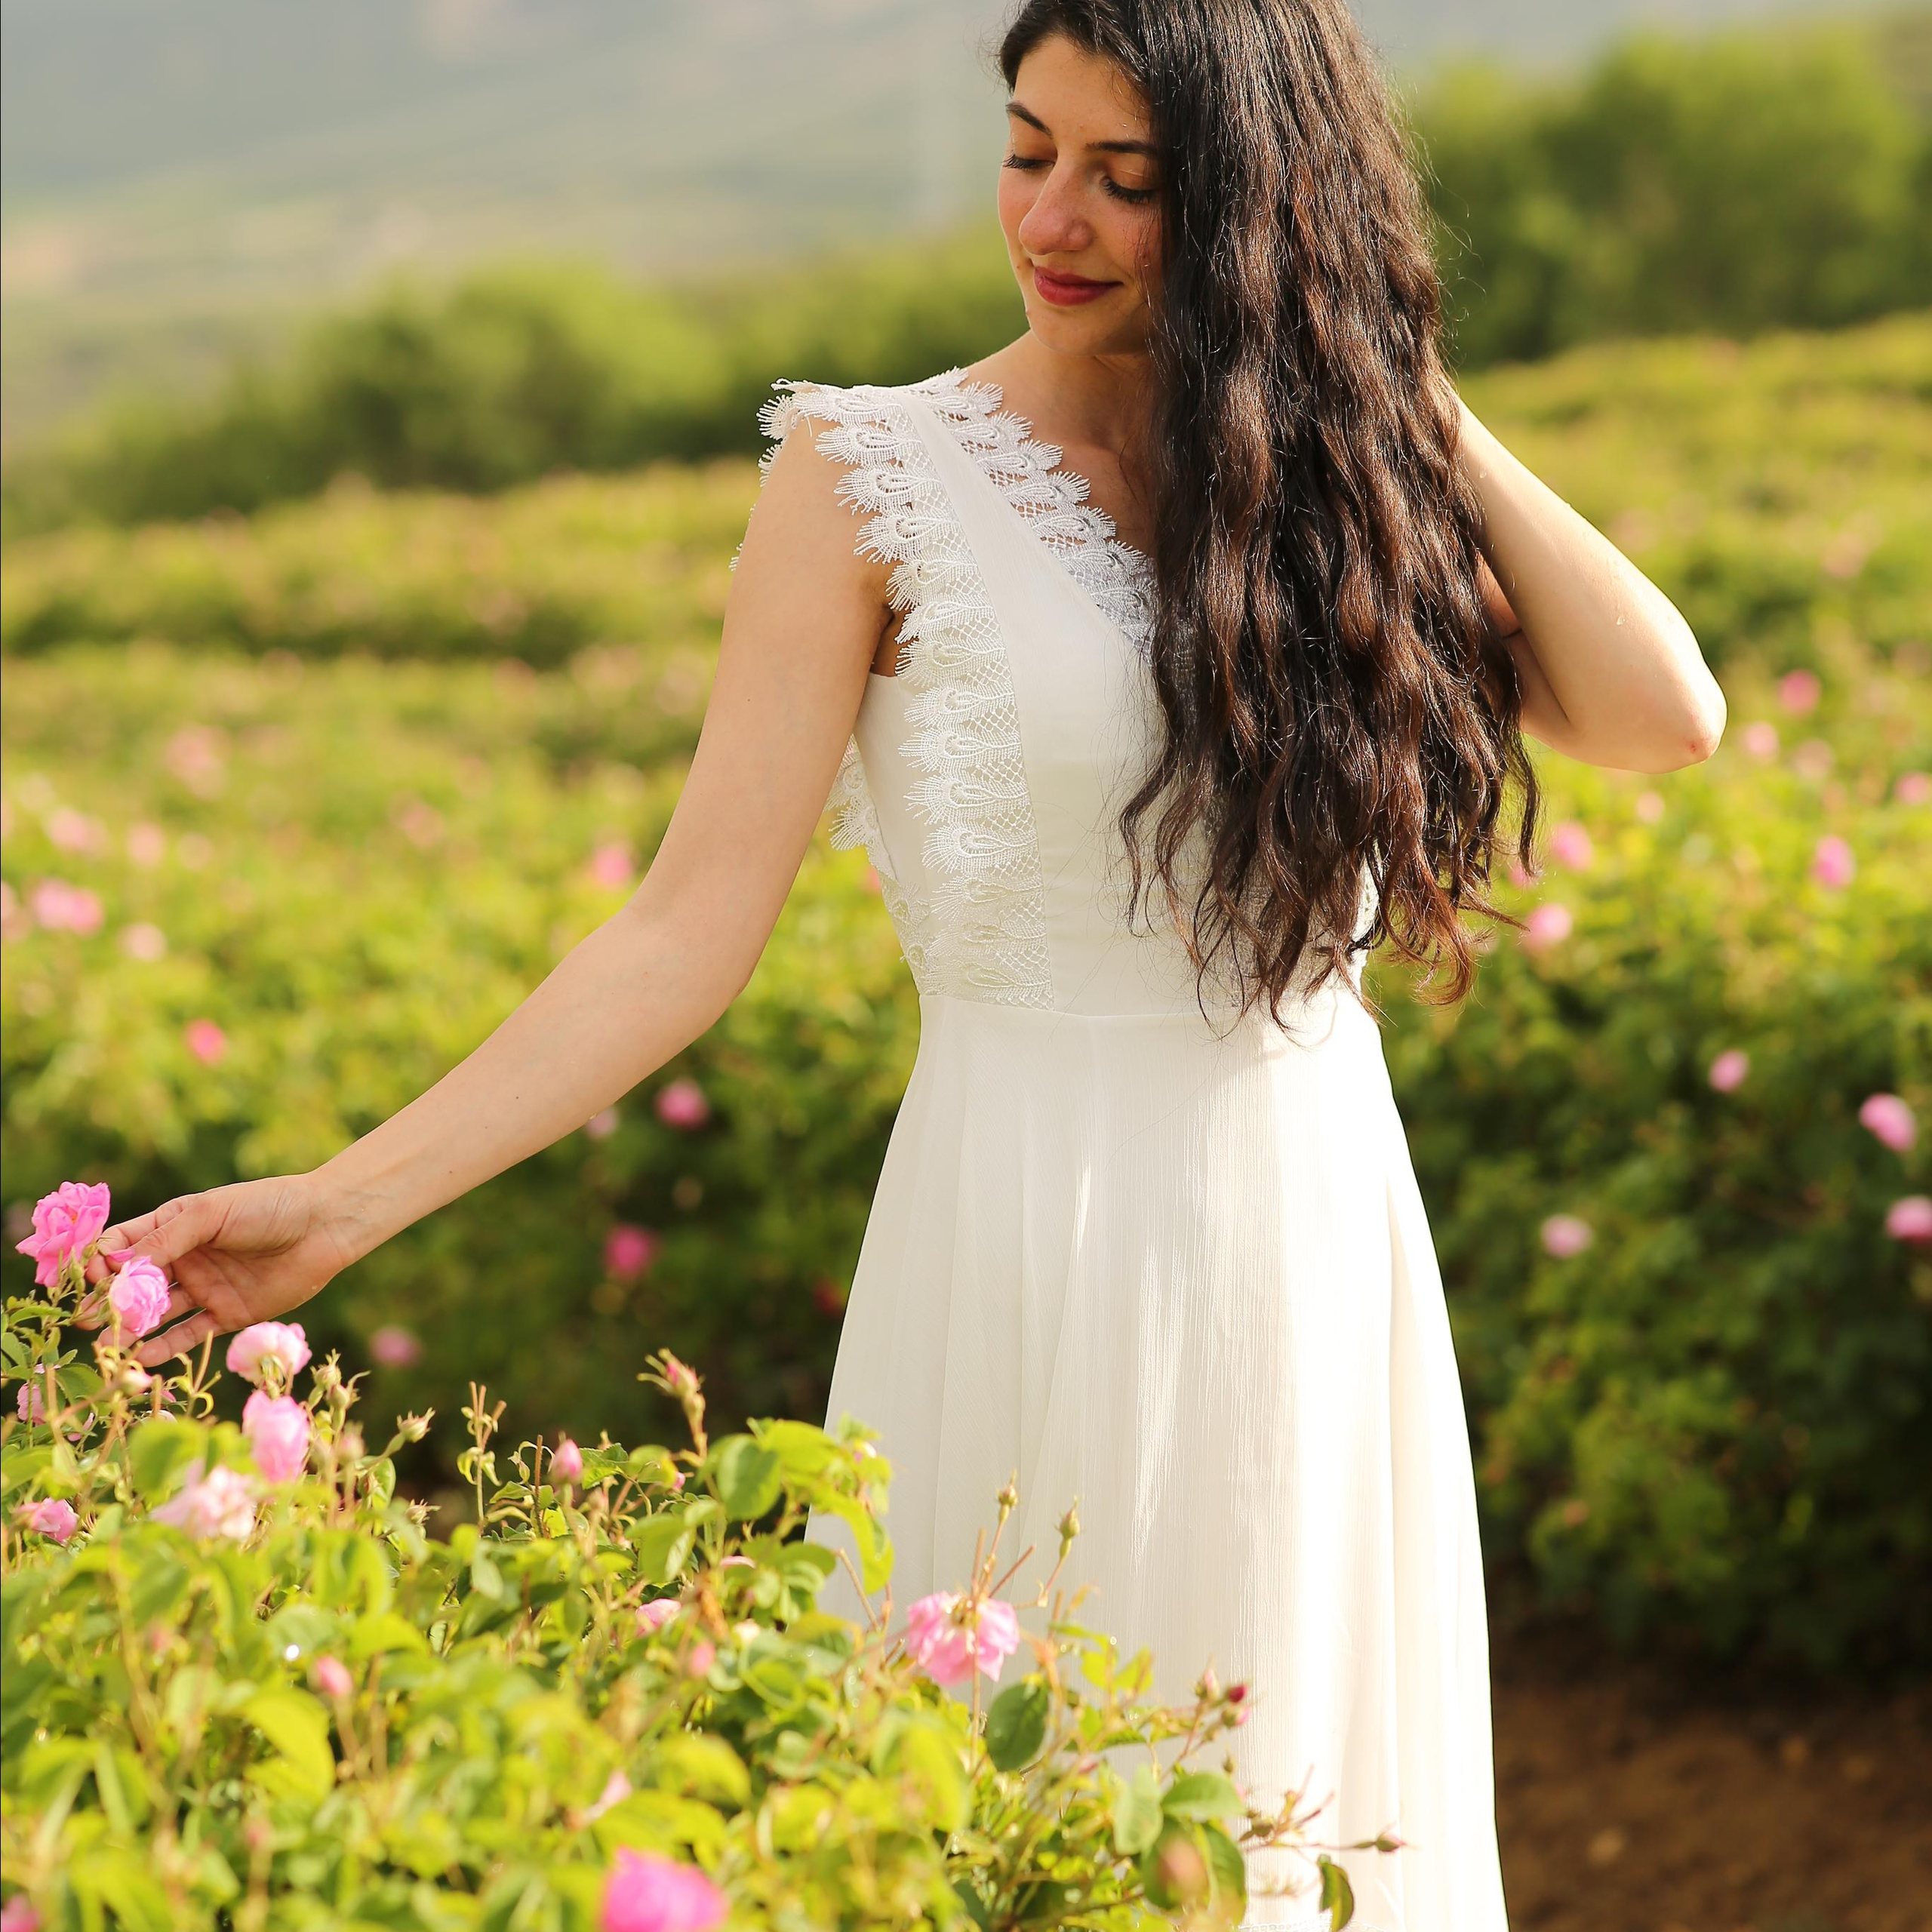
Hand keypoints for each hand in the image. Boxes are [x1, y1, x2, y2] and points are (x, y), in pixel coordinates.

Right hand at [79, 1174, 355, 1368]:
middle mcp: (184, 1259)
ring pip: (157, 1315)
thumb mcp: (212, 1213)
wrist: (324, 1226)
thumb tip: (114, 1266)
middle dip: (109, 1302)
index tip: (85, 1281)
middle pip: (134, 1285)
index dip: (100, 1264)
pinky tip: (143, 1358)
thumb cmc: (268, 1206)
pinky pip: (190, 1335)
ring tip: (107, 1346)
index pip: (122, 1247)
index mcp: (174, 1226)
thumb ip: (166, 1239)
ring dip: (131, 1330)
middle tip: (84, 1321)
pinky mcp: (228, 1313)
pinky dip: (166, 1348)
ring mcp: (205, 1288)